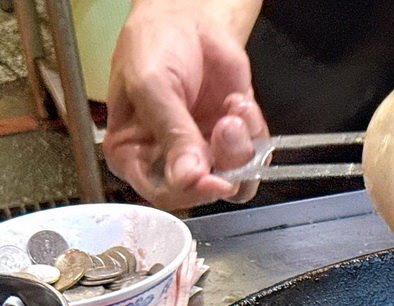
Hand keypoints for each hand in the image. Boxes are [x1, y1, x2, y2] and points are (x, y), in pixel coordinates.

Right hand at [104, 0, 266, 209]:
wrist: (187, 19)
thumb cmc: (154, 46)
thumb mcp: (151, 86)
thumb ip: (171, 133)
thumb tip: (187, 177)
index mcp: (133, 153)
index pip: (160, 193)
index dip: (187, 192)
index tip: (209, 180)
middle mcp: (169, 159)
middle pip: (204, 191)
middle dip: (223, 162)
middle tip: (226, 128)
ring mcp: (205, 152)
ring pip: (236, 180)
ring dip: (242, 147)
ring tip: (233, 111)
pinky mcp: (234, 140)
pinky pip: (255, 156)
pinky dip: (254, 130)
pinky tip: (237, 102)